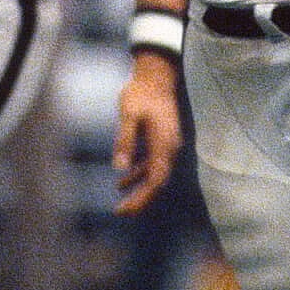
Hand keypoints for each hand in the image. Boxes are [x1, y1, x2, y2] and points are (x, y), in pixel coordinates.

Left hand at [112, 54, 181, 214]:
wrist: (156, 76)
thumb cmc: (141, 93)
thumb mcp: (128, 114)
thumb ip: (125, 140)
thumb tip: (119, 168)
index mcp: (164, 144)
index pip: (156, 179)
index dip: (142, 197)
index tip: (126, 209)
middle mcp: (170, 148)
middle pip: (158, 182)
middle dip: (141, 200)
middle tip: (121, 213)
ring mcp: (167, 145)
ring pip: (155, 175)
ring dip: (140, 190)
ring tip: (121, 205)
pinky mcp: (161, 140)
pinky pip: (152, 164)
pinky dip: (138, 175)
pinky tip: (122, 181)